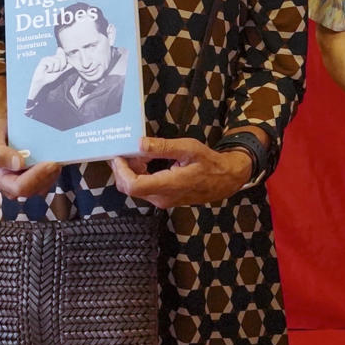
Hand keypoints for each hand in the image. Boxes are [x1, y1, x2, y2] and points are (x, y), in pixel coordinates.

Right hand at [0, 120, 61, 199]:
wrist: (7, 131)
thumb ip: (0, 152)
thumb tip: (17, 164)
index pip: (19, 187)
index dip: (36, 177)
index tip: (48, 163)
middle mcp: (12, 186)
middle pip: (34, 189)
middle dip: (47, 175)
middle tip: (56, 160)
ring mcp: (25, 184)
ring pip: (44, 186)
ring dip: (52, 173)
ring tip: (55, 157)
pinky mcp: (37, 181)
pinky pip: (49, 181)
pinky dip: (54, 171)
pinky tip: (54, 159)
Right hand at [28, 52, 69, 95]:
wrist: (42, 81)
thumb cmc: (50, 76)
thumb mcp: (60, 72)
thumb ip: (66, 67)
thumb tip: (73, 63)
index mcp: (56, 58)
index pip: (64, 55)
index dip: (64, 63)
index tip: (60, 69)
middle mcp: (52, 56)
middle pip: (62, 57)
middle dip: (60, 66)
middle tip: (55, 71)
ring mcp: (48, 58)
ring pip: (57, 61)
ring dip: (55, 69)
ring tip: (50, 71)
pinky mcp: (43, 60)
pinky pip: (51, 63)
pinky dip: (50, 69)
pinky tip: (46, 71)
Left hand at [110, 136, 252, 207]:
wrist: (224, 181)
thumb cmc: (209, 164)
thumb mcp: (189, 148)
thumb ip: (164, 146)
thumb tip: (140, 144)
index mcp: (168, 186)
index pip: (133, 185)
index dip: (121, 170)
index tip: (120, 155)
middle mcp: (161, 198)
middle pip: (129, 187)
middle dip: (123, 168)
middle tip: (126, 150)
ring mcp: (161, 200)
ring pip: (134, 188)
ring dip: (130, 171)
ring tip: (137, 153)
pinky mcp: (162, 199)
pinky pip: (143, 188)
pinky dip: (138, 174)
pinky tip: (145, 161)